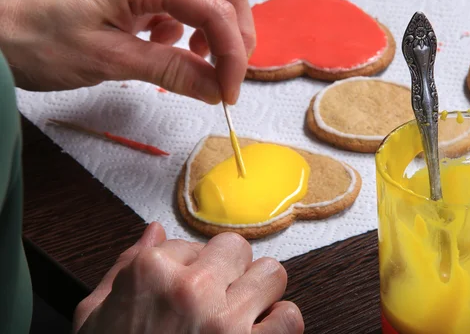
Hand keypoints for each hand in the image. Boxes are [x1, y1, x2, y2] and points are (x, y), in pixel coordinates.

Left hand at [0, 0, 255, 103]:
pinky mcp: (135, 0)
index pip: (214, 8)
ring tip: (203, 66)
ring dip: (218, 33)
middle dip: (237, 32)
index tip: (229, 92)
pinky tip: (173, 53)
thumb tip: (216, 88)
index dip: (232, 53)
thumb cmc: (36, 39)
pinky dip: (192, 35)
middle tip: (230, 74)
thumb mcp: (109, 60)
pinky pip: (181, 11)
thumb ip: (170, 70)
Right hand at [74, 222, 302, 333]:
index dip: (190, 267)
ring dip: (259, 292)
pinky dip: (280, 324)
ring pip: (271, 273)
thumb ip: (124, 266)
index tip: (185, 288)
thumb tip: (154, 232)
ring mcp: (225, 320)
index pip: (190, 243)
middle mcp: (191, 289)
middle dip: (230, 270)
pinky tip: (259, 333)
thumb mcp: (94, 316)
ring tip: (242, 311)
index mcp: (149, 273)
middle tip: (218, 295)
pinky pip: (289, 317)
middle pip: (236, 248)